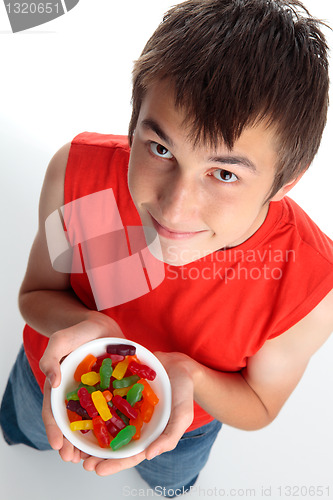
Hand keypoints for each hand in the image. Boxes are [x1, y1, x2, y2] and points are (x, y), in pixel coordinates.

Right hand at [39, 313, 123, 460]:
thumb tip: (53, 382)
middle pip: (71, 422)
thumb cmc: (77, 332)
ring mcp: (94, 394)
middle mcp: (75, 394)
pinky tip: (117, 436)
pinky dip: (111, 423)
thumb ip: (51, 357)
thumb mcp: (60, 340)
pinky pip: (111, 408)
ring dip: (90, 440)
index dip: (54, 430)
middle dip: (71, 443)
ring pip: (91, 420)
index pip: (53, 412)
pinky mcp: (111, 390)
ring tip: (93, 457)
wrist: (101, 324)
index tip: (58, 446)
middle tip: (75, 460)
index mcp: (59, 387)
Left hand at [81, 351, 196, 475]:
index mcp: (148, 434)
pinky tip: (80, 408)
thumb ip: (169, 436)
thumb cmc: (183, 390)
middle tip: (81, 460)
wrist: (179, 362)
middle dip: (97, 453)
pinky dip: (94, 405)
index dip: (114, 463)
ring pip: (106, 423)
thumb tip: (149, 455)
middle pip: (113, 442)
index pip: (130, 454)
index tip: (98, 469)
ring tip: (74, 442)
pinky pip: (106, 398)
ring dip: (91, 433)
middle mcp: (134, 422)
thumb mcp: (183, 414)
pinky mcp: (120, 389)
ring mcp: (126, 406)